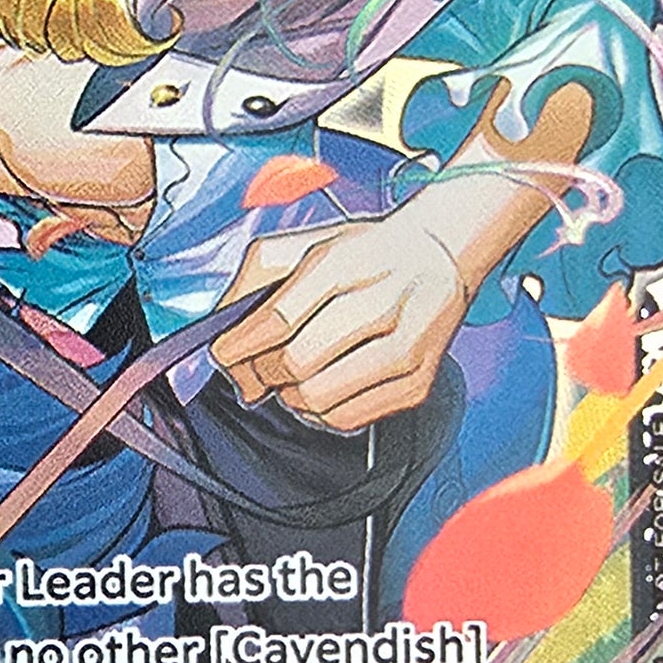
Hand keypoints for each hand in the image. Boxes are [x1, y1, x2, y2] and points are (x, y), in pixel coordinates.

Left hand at [210, 202, 471, 429]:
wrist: (438, 257)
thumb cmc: (364, 254)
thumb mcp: (304, 244)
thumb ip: (254, 279)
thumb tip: (226, 333)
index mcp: (346, 261)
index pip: (277, 319)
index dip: (238, 345)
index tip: (224, 351)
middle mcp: (383, 301)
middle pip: (296, 362)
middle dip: (261, 371)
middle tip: (256, 366)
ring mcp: (407, 347)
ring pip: (319, 397)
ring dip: (288, 393)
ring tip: (288, 375)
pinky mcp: (418, 383)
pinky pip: (347, 418)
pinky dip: (319, 411)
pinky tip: (319, 387)